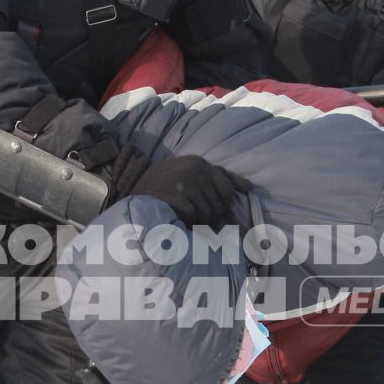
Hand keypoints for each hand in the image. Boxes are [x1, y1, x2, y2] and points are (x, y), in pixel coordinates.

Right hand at [128, 155, 251, 228]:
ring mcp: (184, 181)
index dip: (223, 203)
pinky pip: (192, 215)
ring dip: (197, 220)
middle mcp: (195, 169)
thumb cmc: (166, 184)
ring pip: (207, 213)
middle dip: (209, 215)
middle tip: (192, 213)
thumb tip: (249, 187)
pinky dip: (185, 220)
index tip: (217, 211)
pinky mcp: (174, 194)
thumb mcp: (192, 174)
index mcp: (201, 163)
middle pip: (219, 204)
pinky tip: (174, 214)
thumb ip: (219, 178)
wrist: (134, 190)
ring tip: (183, 213)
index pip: (227, 188)